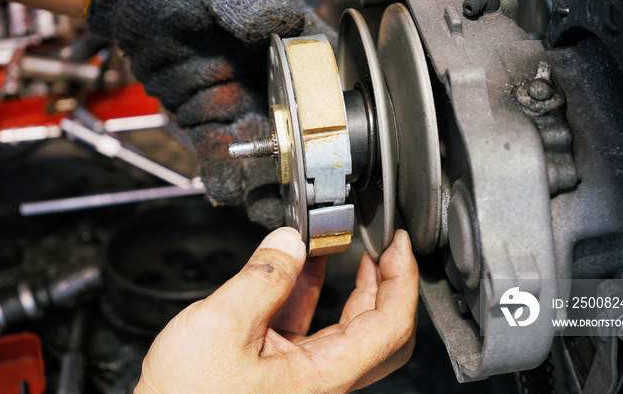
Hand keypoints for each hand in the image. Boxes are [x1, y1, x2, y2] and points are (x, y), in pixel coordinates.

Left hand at [85, 0, 335, 228]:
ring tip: (273, 208)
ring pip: (261, 150)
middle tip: (304, 194)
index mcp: (286, 45)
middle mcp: (269, 80)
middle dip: (300, 164)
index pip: (320, 83)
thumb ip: (251, 5)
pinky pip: (221, 155)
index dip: (328, 117)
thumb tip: (276, 27)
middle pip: (295, 128)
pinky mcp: (208, 119)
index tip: (330, 145)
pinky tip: (233, 196)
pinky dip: (227, 178)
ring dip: (267, 180)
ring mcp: (240, 102)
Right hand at [135, 228, 418, 392]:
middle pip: (377, 328)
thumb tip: (288, 243)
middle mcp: (320, 381)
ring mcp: (300, 378)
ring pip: (343, 328)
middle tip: (385, 247)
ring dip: (346, 284)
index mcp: (323, 377)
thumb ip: (261, 279)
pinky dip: (307, 294)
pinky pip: (306, 329)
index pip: (390, 326)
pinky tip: (299, 268)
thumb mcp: (220, 327)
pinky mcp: (276, 373)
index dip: (402, 280)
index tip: (400, 246)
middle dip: (385, 282)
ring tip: (341, 247)